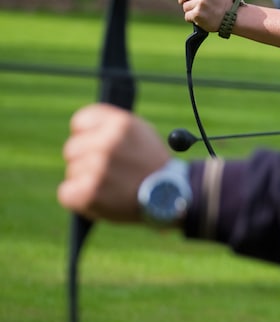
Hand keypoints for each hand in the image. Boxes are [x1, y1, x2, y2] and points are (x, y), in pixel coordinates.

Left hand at [58, 104, 172, 223]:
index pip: (80, 122)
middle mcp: (107, 143)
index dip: (86, 135)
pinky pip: (66, 192)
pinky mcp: (89, 192)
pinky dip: (79, 198)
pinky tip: (99, 198)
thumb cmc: (152, 165)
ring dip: (86, 180)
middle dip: (85, 159)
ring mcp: (97, 168)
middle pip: (72, 148)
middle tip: (108, 172)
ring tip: (112, 187)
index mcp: (120, 124)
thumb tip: (82, 129)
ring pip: (72, 171)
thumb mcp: (140, 134)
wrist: (171, 197)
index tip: (94, 145)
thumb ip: (111, 128)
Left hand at [178, 0, 233, 32]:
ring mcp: (203, 2)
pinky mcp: (199, 14)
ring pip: (185, 6)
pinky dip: (193, 19)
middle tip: (199, 3)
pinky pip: (187, 16)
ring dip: (192, 10)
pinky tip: (204, 17)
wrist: (234, 18)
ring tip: (205, 11)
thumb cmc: (222, 1)